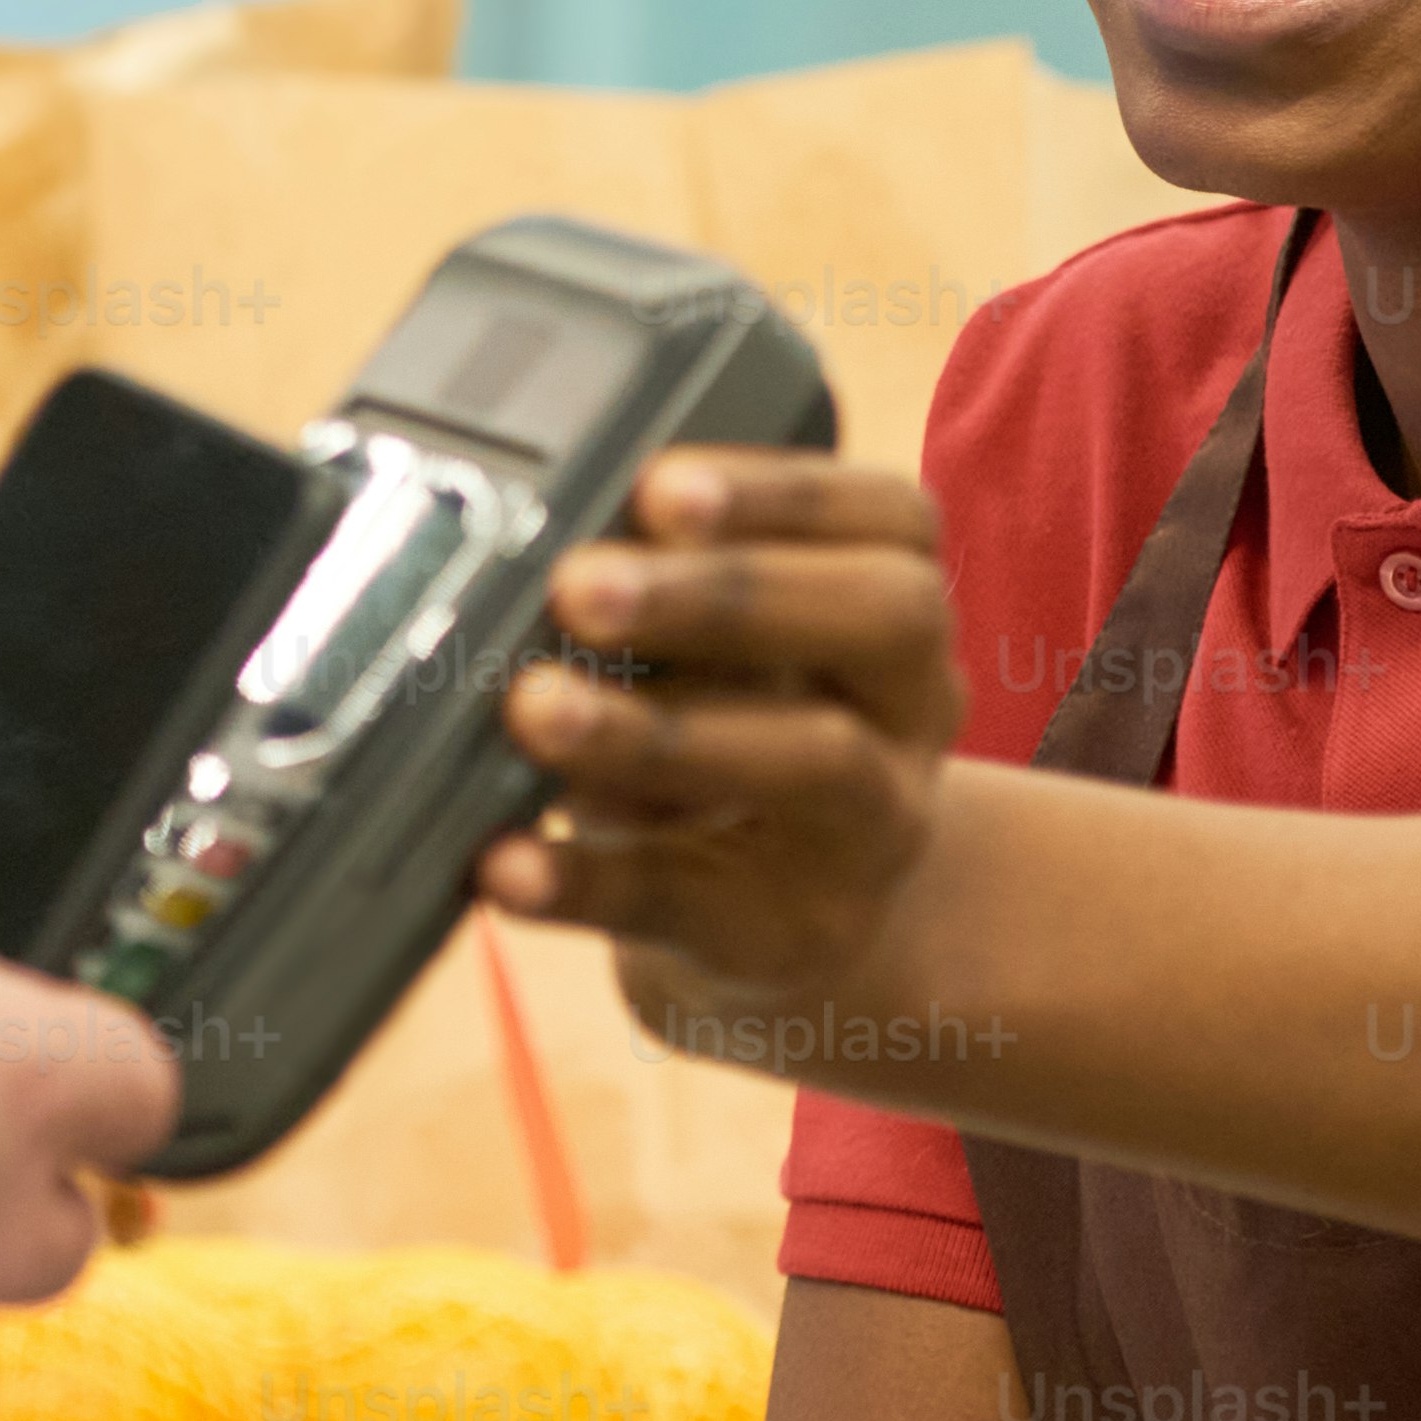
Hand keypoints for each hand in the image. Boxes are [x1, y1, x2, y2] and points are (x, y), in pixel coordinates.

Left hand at [472, 451, 962, 1025]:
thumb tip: (534, 561)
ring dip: (663, 729)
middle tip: (578, 586)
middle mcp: (916, 709)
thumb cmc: (731, 734)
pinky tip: (504, 862)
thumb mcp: (726, 658)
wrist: (789, 921)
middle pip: (886, 618)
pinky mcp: (799, 935)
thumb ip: (665, 599)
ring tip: (534, 707)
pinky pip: (695, 902)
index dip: (784, 493)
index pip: (895, 522)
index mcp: (897, 612)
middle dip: (730, 591)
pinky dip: (586, 879)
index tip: (659, 485)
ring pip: (818, 759)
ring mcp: (877, 830)